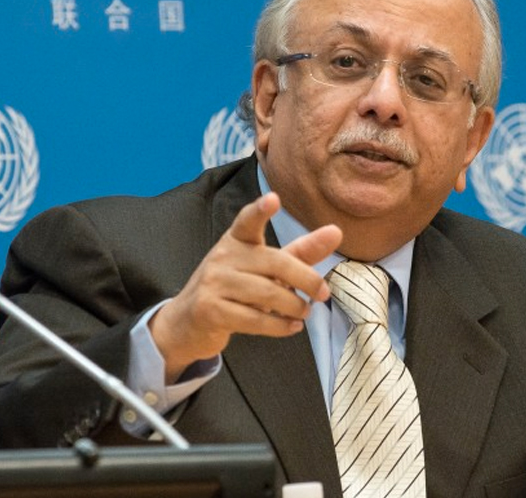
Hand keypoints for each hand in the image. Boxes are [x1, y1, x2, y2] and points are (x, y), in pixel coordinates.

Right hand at [149, 192, 341, 381]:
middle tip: (323, 293)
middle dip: (305, 279)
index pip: (248, 221)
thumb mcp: (265, 267)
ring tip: (304, 313)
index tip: (273, 199)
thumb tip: (336, 231)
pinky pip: (254, 319)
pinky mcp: (210, 310)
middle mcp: (223, 256)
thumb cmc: (235, 288)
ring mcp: (214, 283)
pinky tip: (292, 327)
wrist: (189, 321)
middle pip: (275, 263)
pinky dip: (280, 326)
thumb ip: (301, 251)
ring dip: (294, 307)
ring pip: (268, 294)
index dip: (261, 210)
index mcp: (237, 240)